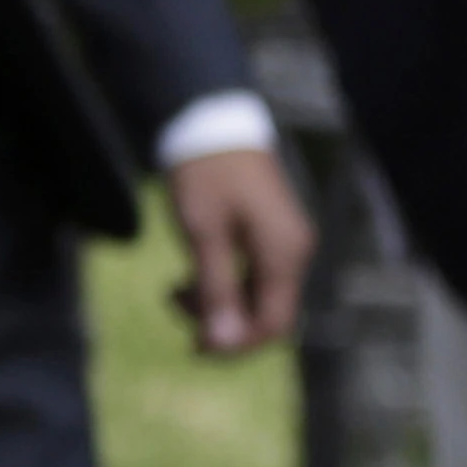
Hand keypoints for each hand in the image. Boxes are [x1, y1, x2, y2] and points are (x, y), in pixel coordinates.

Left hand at [164, 145, 313, 353]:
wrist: (211, 121)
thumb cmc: (205, 173)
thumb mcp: (203, 233)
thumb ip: (215, 289)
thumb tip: (221, 344)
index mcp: (284, 254)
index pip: (273, 324)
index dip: (236, 344)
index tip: (193, 345)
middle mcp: (294, 252)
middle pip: (267, 314)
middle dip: (223, 324)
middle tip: (174, 308)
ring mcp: (284, 242)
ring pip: (257, 296)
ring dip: (218, 304)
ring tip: (173, 292)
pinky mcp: (270, 233)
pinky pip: (252, 276)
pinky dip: (223, 284)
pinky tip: (188, 279)